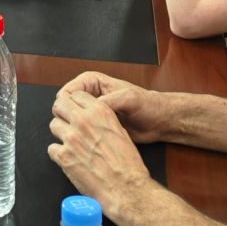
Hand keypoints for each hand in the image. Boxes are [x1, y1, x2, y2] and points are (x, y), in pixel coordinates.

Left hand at [47, 86, 152, 206]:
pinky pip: (51, 148)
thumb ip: (102, 119)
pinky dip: (58, 154)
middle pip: (59, 104)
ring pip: (53, 125)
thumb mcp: (120, 131)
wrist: (126, 189)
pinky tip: (69, 160)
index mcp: (100, 112)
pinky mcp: (63, 156)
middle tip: (66, 122)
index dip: (75, 103)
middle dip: (62, 112)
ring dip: (60, 134)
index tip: (74, 110)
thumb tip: (90, 116)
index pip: (76, 95)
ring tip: (70, 144)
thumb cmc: (128, 164)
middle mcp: (83, 121)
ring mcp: (71, 138)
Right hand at [56, 71, 172, 143]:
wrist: (160, 121)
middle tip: (75, 131)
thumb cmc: (147, 105)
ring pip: (73, 119)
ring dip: (75, 128)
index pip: (68, 91)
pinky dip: (83, 136)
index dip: (67, 105)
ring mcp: (93, 111)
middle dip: (68, 118)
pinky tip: (87, 144)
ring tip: (82, 139)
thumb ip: (109, 101)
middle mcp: (90, 95)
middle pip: (66, 105)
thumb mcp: (129, 99)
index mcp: (93, 82)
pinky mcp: (97, 125)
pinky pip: (83, 130)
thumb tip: (90, 107)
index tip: (71, 119)